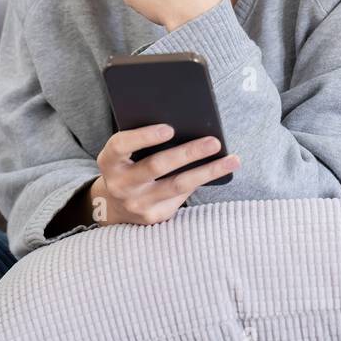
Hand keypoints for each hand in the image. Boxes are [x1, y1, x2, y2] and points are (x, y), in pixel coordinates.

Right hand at [91, 123, 239, 226]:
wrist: (116, 205)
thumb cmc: (128, 165)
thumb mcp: (125, 152)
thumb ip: (142, 140)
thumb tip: (184, 124)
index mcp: (108, 161)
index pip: (122, 145)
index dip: (144, 136)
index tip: (170, 128)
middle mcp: (120, 185)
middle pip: (157, 166)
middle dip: (188, 153)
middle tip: (214, 141)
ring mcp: (137, 204)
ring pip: (178, 185)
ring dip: (208, 171)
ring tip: (232, 159)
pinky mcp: (155, 216)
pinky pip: (183, 196)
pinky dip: (202, 180)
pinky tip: (220, 171)